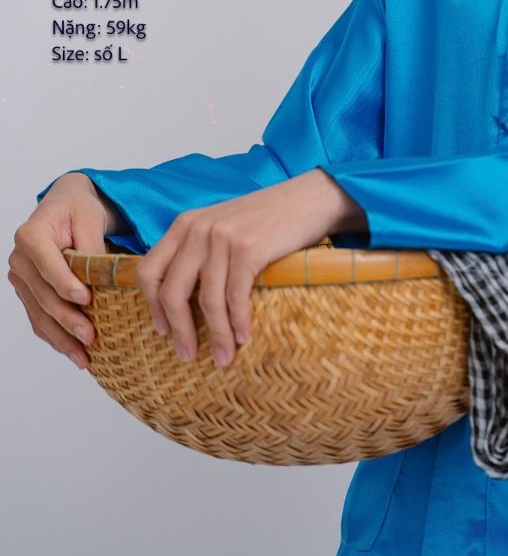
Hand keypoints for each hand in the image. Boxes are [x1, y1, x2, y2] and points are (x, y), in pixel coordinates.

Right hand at [9, 173, 111, 369]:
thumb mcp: (90, 218)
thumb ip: (91, 247)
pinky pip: (38, 318)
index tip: (87, 300)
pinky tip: (72, 352)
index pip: (47, 264)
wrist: (66, 208)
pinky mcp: (28, 292)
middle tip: (91, 336)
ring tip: (84, 356)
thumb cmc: (79, 210)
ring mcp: (21, 278)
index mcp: (31, 234)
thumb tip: (98, 279)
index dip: (65, 284)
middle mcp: (20, 258)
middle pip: (42, 295)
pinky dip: (55, 337)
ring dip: (61, 337)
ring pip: (39, 313)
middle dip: (67, 319)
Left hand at [135, 169, 363, 368]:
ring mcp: (223, 237)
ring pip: (207, 300)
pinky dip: (238, 322)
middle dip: (179, 330)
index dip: (153, 306)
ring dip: (215, 335)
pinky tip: (243, 337)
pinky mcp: (249, 248)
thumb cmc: (268, 218)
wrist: (310, 197)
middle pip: (172, 291)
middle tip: (187, 355)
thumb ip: (199, 251)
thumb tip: (182, 300)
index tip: (164, 331)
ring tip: (223, 357)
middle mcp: (198, 228)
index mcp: (185, 224)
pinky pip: (235, 296)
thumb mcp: (222, 226)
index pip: (149, 271)